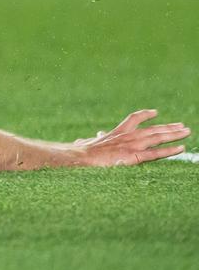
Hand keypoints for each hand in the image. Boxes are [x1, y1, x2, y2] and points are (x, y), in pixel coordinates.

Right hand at [68, 109, 187, 167]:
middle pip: (152, 128)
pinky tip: (181, 148)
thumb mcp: (89, 142)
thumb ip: (93, 140)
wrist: (81, 156)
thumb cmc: (82, 151)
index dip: (145, 115)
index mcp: (117, 132)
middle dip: (168, 127)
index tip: (155, 112)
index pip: (133, 119)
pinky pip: (156, 153)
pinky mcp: (134, 156)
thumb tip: (86, 139)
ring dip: (174, 134)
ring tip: (187, 131)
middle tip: (182, 125)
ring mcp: (132, 145)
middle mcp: (127, 136)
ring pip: (157, 137)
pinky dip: (170, 150)